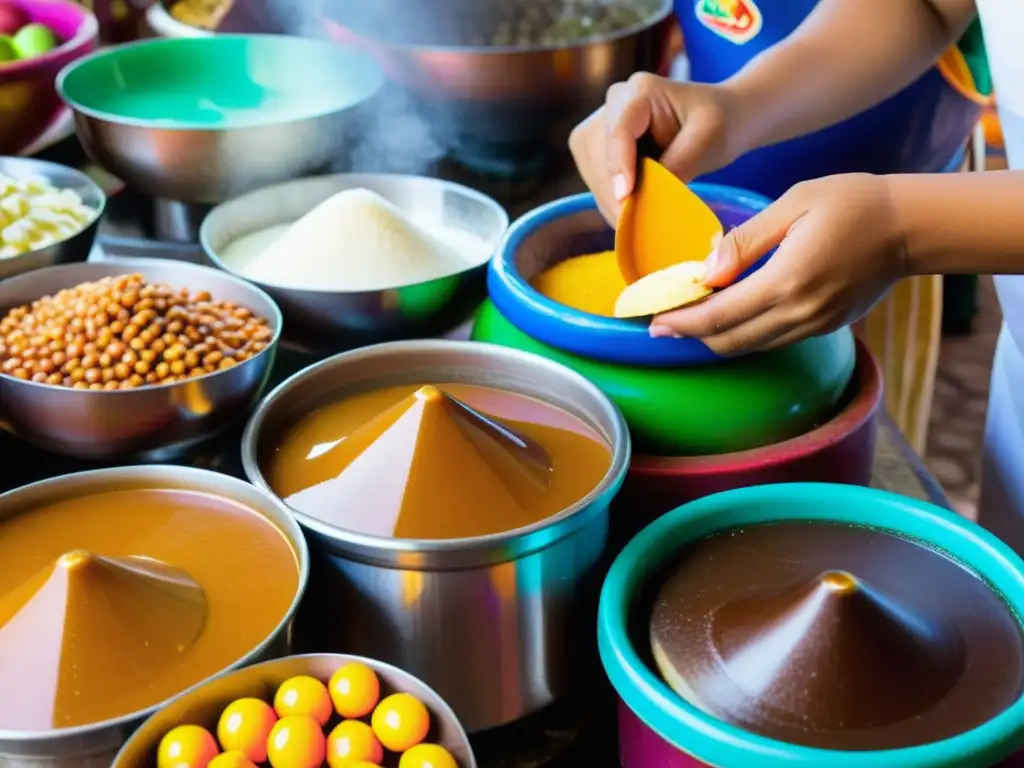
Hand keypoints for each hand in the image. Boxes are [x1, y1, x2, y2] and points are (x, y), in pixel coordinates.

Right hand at [569, 73, 744, 224]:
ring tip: (633, 222)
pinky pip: (594, 175)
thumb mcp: (708, 141)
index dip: (617, 165)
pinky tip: (630, 212)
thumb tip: (643, 197)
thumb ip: (677, 165)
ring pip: (591, 166)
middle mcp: (615, 101)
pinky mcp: (600, 144)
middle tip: (632, 225)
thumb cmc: (720, 124)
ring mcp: (604, 122)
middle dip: (611, 190)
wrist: (722, 119)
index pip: (618, 130)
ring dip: (608, 197)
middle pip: (597, 151)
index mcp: (641, 91)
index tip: (624, 198)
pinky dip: (609, 197)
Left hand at [649, 174, 907, 355]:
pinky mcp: (825, 327)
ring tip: (688, 319)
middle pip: (729, 340)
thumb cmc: (852, 202)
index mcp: (788, 281)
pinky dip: (743, 334)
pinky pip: (772, 341)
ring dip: (715, 337)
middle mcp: (800, 313)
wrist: (912, 226)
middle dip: (691, 335)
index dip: (682, 323)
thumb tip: (705, 273)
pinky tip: (728, 315)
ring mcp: (815, 325)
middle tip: (661, 324)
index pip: (720, 315)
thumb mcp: (793, 204)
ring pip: (750, 346)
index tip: (652, 323)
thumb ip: (745, 241)